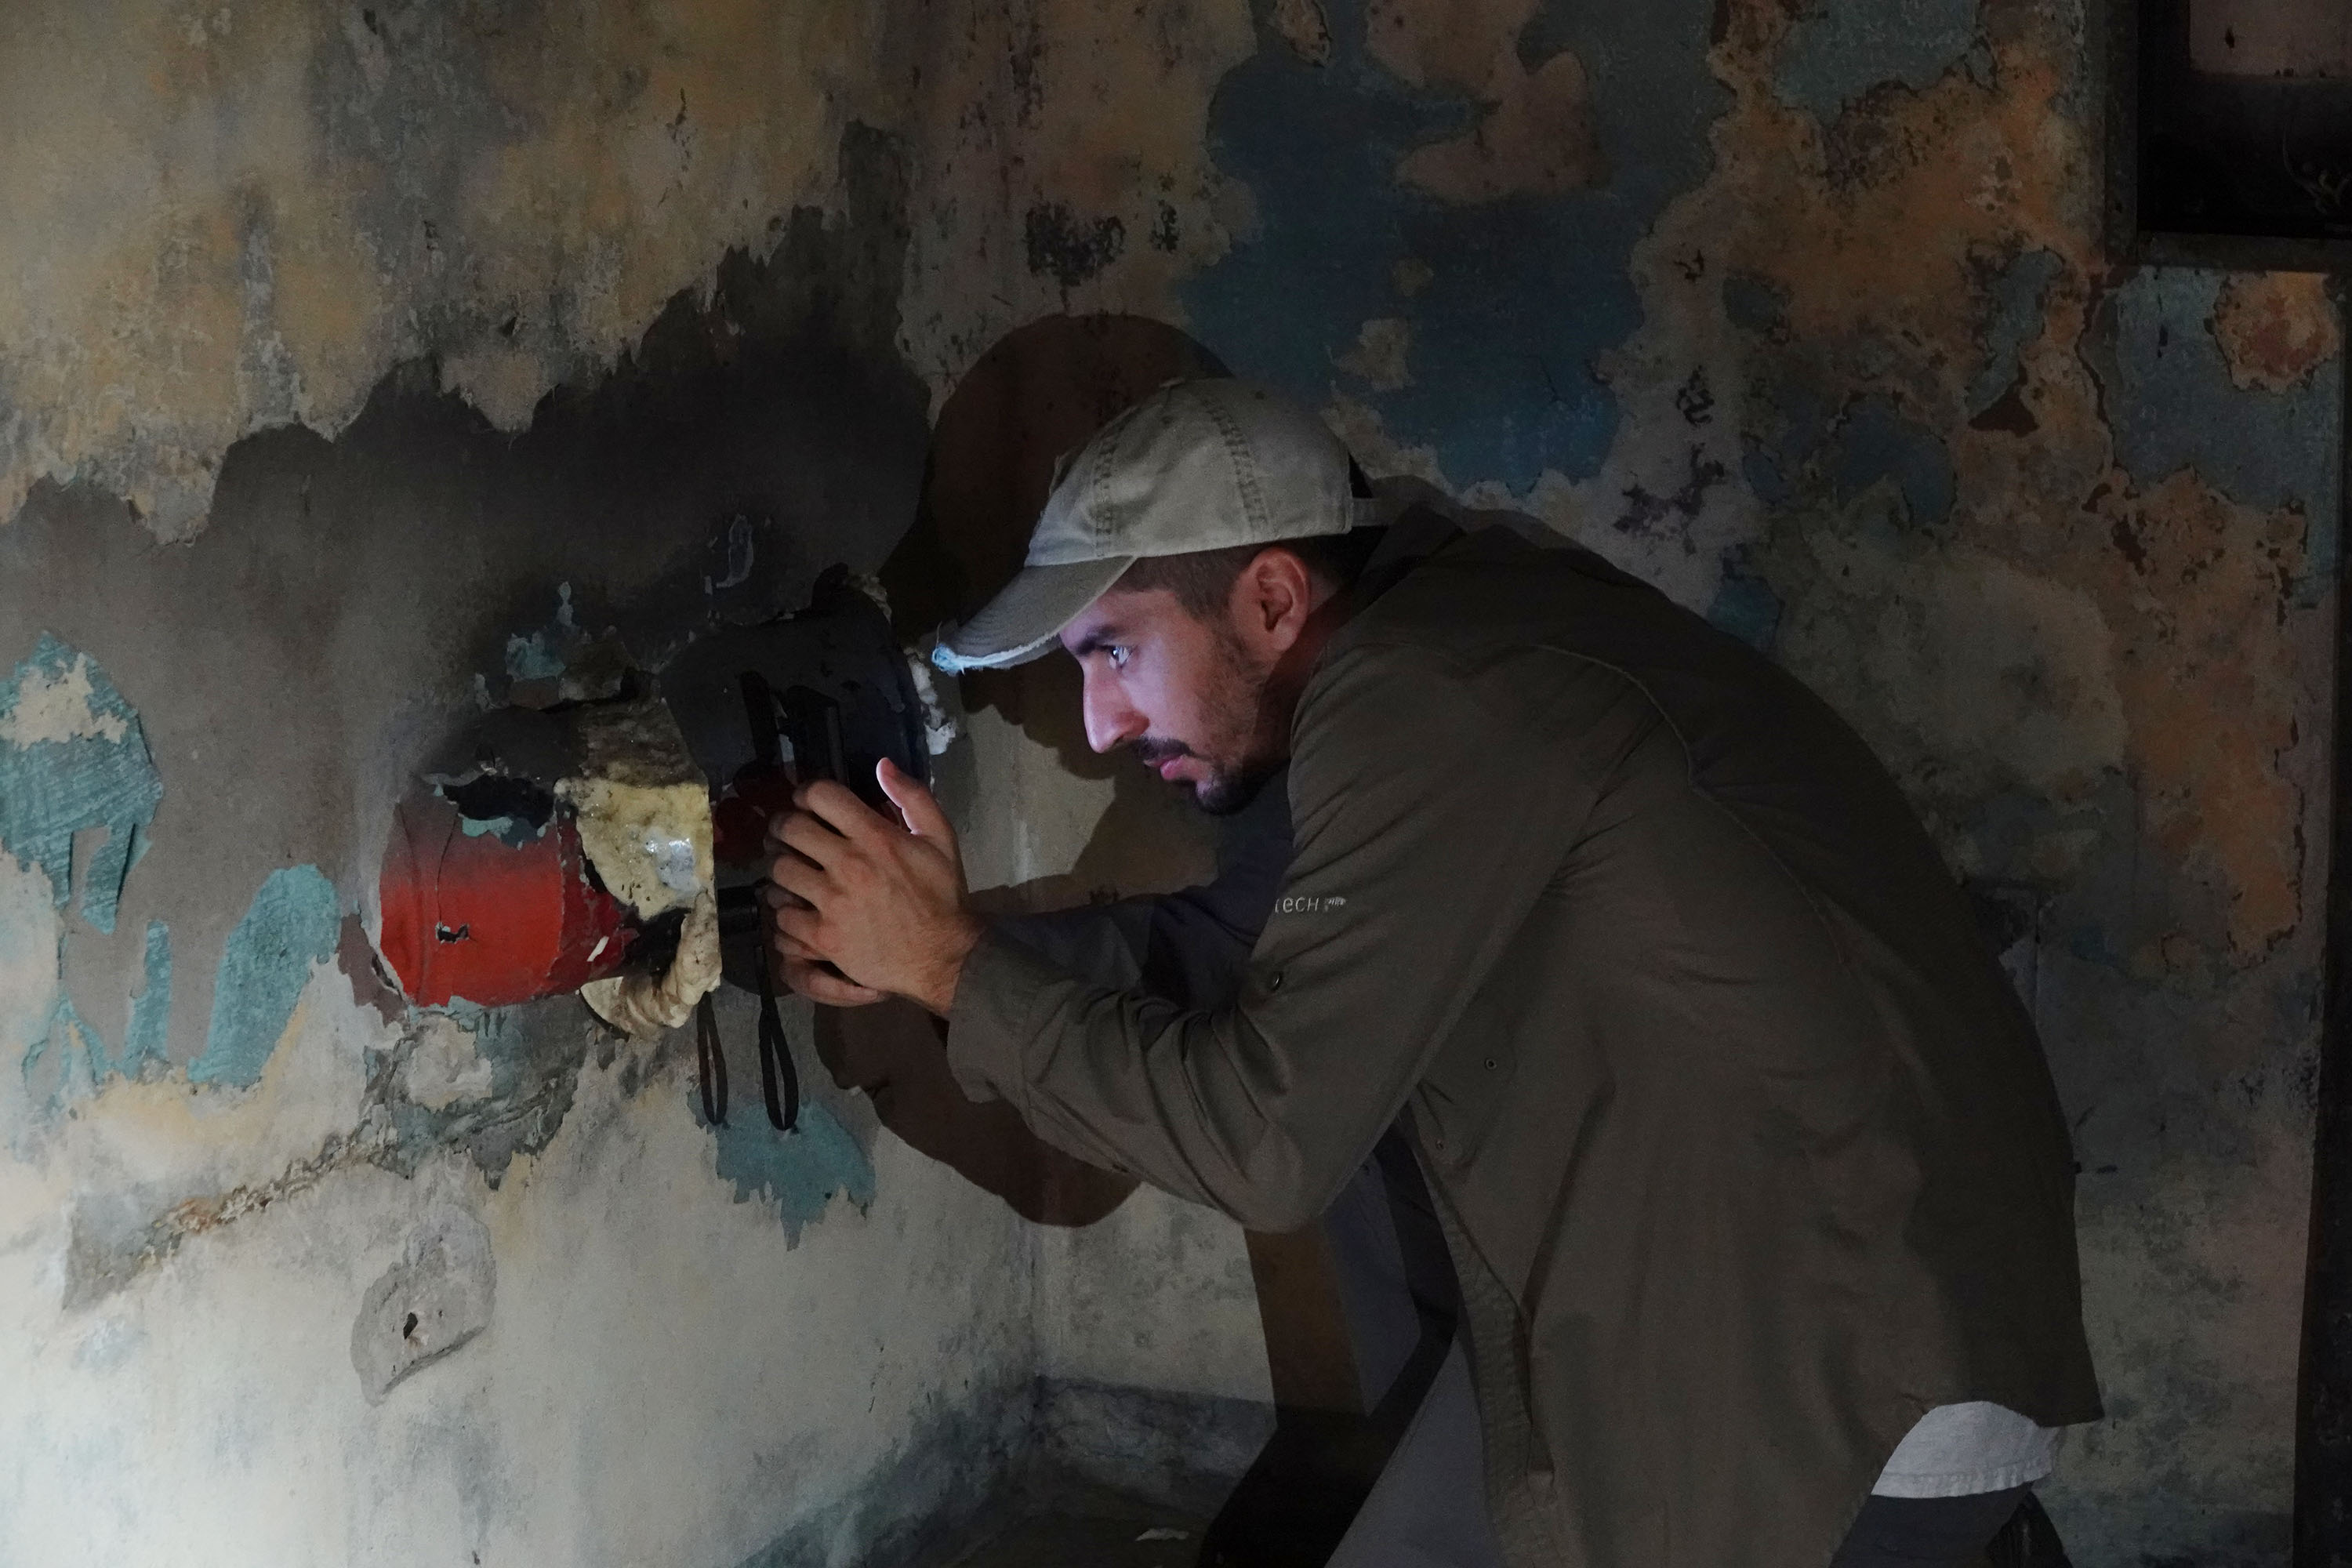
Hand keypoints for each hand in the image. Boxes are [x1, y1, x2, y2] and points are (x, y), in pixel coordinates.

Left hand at [761, 758, 983, 1015]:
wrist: (944, 957)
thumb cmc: (943, 897)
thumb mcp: (942, 840)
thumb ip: (914, 797)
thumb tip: (882, 765)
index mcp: (876, 837)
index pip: (821, 796)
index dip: (806, 793)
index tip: (807, 802)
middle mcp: (848, 864)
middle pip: (790, 829)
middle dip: (784, 825)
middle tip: (787, 833)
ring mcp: (832, 902)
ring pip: (780, 870)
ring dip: (781, 866)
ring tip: (789, 870)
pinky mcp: (823, 937)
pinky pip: (783, 915)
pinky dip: (785, 909)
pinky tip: (795, 907)